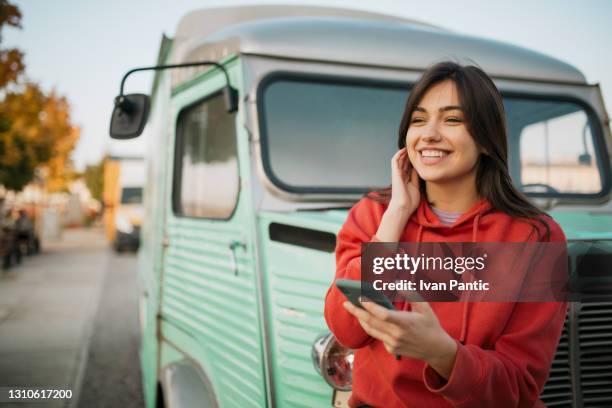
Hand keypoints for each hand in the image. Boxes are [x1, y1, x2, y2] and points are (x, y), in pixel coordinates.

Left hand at [342, 299, 456, 378]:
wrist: (437, 350)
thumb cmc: (431, 325)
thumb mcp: (425, 308)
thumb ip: (411, 294)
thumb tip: (398, 282)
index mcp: (405, 323)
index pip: (382, 314)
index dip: (370, 306)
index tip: (360, 298)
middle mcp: (397, 335)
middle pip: (371, 322)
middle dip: (356, 312)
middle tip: (345, 303)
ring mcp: (393, 344)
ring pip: (371, 330)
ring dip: (360, 319)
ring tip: (352, 308)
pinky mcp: (391, 349)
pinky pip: (377, 336)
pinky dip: (371, 326)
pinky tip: (366, 317)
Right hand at [389, 148, 419, 213]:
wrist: (403, 207)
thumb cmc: (410, 201)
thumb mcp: (416, 187)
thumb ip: (416, 178)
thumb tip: (419, 169)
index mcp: (406, 181)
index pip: (409, 168)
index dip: (413, 162)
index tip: (420, 155)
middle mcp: (401, 176)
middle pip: (404, 163)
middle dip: (409, 156)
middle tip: (415, 148)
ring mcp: (397, 174)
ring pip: (399, 160)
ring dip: (403, 153)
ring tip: (409, 146)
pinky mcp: (395, 173)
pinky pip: (395, 161)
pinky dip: (398, 154)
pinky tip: (404, 150)